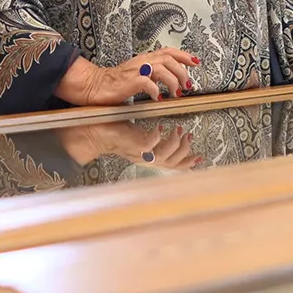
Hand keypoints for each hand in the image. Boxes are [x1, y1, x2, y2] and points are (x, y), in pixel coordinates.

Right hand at [58, 50, 199, 105]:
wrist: (95, 85)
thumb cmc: (116, 82)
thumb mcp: (139, 74)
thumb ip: (154, 74)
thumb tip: (171, 79)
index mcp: (145, 58)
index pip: (169, 51)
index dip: (184, 56)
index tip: (196, 62)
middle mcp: (142, 61)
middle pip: (169, 59)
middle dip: (182, 72)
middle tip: (186, 85)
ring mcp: (136, 70)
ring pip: (162, 69)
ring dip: (172, 82)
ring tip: (175, 93)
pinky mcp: (130, 81)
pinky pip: (148, 83)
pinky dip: (156, 91)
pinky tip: (157, 98)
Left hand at [61, 121, 202, 170]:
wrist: (93, 133)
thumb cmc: (114, 131)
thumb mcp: (137, 135)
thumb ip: (152, 137)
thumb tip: (165, 129)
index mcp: (148, 157)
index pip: (172, 165)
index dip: (187, 163)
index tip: (199, 157)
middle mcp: (145, 159)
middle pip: (172, 163)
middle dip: (184, 151)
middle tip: (188, 136)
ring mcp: (139, 154)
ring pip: (164, 157)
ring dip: (175, 144)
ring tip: (178, 130)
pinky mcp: (132, 146)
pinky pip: (149, 145)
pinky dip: (158, 137)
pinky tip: (161, 127)